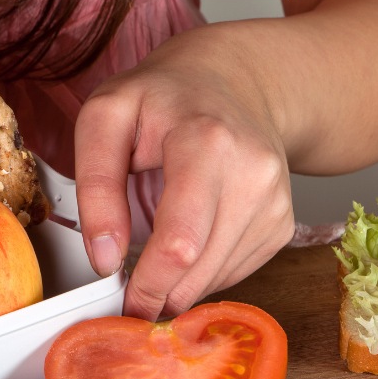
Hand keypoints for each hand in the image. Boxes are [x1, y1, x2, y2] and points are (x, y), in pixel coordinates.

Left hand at [74, 31, 294, 320]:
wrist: (231, 81)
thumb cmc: (160, 98)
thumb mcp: (105, 117)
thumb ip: (95, 185)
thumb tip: (105, 257)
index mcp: (207, 142)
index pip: (180, 241)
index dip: (147, 282)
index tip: (120, 297)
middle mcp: (253, 173)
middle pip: (201, 268)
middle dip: (159, 292)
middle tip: (129, 293)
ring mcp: (275, 200)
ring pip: (220, 278)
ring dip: (179, 285)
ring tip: (152, 261)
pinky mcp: (282, 222)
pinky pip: (237, 272)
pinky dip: (203, 273)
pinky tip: (186, 244)